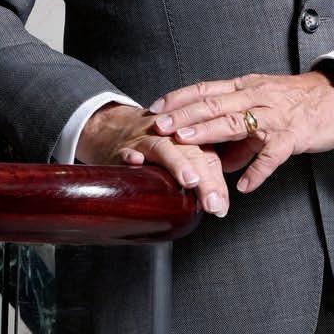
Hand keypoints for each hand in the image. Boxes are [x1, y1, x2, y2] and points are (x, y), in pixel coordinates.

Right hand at [75, 102, 231, 217]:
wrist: (113, 127)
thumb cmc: (154, 146)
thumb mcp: (181, 156)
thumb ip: (200, 177)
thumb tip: (219, 206)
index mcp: (190, 139)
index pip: (208, 160)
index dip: (216, 182)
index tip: (220, 205)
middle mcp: (171, 136)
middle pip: (192, 153)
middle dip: (205, 179)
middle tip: (212, 203)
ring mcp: (146, 139)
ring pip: (164, 148)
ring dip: (177, 163)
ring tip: (190, 181)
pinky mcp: (122, 146)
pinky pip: (126, 149)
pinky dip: (130, 155)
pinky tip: (135, 161)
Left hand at [148, 71, 333, 195]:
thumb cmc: (298, 102)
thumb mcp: (262, 110)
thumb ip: (238, 136)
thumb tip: (219, 161)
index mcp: (246, 88)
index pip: (206, 89)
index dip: (180, 98)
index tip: (155, 108)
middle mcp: (257, 97)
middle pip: (215, 103)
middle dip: (184, 115)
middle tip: (160, 126)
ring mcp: (276, 116)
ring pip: (238, 122)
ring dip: (209, 132)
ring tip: (187, 143)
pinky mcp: (295, 135)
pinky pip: (273, 155)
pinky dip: (258, 170)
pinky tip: (244, 185)